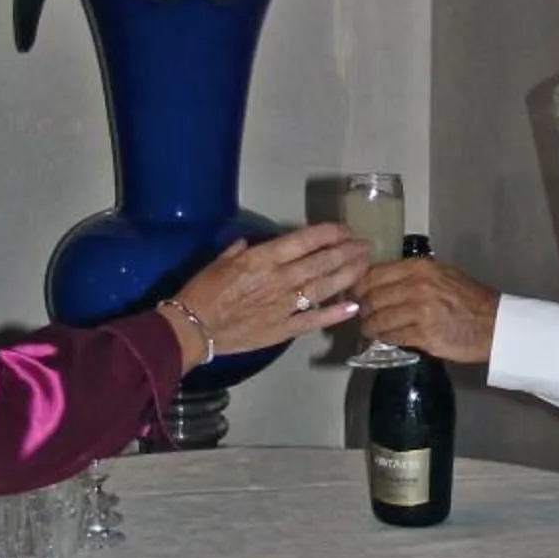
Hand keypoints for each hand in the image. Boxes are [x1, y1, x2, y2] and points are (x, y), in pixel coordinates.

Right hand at [173, 226, 370, 359]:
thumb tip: (250, 244)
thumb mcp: (219, 262)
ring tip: (365, 266)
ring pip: (324, 286)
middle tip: (365, 246)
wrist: (193, 328)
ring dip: (348, 275)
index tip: (345, 229)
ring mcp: (284, 304)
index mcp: (263, 258)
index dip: (330, 233)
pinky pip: (314, 319)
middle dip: (347, 251)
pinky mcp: (284, 328)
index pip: (305, 240)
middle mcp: (280, 278)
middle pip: (322, 261)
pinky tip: (352, 306)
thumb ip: (239, 251)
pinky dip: (335, 313)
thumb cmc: (202, 291)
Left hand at [356, 254, 500, 364]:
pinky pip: (392, 337)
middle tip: (362, 316)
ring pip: (378, 319)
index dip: (358, 287)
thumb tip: (377, 284)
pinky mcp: (423, 334)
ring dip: (370, 327)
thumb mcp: (439, 276)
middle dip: (362, 309)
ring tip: (370, 330)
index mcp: (419, 268)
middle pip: (371, 298)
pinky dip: (385, 339)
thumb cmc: (468, 300)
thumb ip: (409, 277)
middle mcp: (417, 286)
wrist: (495, 324)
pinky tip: (385, 338)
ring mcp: (419, 311)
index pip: (373, 274)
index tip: (355, 295)